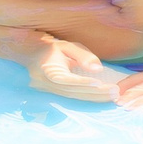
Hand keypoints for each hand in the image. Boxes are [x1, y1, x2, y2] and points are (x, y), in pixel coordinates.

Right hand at [0, 27, 126, 99]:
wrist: (26, 51)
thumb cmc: (48, 46)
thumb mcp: (65, 45)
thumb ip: (82, 56)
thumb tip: (98, 69)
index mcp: (48, 71)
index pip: (67, 80)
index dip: (83, 83)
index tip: (100, 84)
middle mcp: (46, 84)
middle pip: (74, 92)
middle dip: (96, 94)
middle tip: (116, 93)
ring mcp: (48, 90)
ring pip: (74, 97)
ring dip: (94, 98)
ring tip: (113, 96)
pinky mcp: (53, 92)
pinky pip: (72, 97)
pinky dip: (88, 97)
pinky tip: (102, 97)